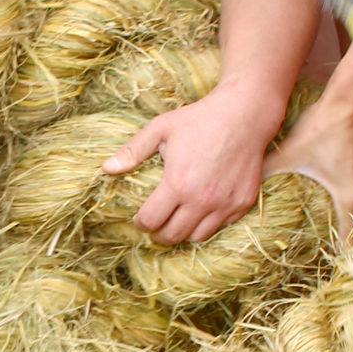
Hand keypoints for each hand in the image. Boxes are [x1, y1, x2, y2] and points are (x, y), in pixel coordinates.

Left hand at [106, 84, 283, 244]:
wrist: (245, 114)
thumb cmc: (199, 118)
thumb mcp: (160, 128)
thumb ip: (132, 150)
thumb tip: (107, 168)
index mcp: (177, 184)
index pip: (151, 222)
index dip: (141, 223)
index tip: (140, 218)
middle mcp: (202, 200)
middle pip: (172, 236)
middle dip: (159, 233)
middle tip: (156, 224)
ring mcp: (225, 204)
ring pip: (197, 237)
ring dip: (183, 232)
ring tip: (178, 219)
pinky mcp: (242, 203)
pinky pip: (222, 226)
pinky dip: (209, 223)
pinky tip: (202, 208)